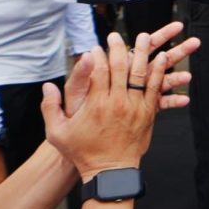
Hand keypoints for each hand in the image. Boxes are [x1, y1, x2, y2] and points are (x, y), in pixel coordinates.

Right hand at [43, 24, 197, 177]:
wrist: (110, 171)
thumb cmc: (82, 152)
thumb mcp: (57, 133)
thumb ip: (49, 108)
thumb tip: (46, 86)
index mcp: (96, 104)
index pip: (98, 71)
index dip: (96, 56)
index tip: (94, 48)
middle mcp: (117, 102)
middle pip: (120, 67)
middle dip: (118, 48)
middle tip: (115, 36)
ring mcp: (135, 107)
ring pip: (141, 74)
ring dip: (142, 53)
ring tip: (142, 38)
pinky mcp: (148, 113)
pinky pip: (156, 88)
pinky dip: (159, 71)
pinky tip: (162, 58)